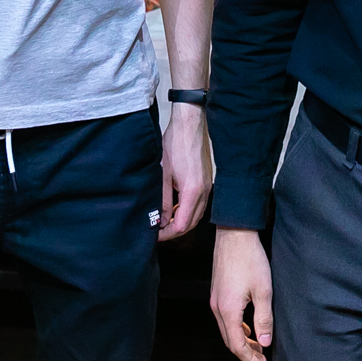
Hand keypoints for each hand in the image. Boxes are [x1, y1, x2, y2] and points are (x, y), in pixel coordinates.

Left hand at [158, 103, 209, 240]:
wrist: (190, 126)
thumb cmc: (175, 145)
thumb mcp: (163, 175)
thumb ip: (162, 201)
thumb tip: (159, 221)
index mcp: (193, 193)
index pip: (182, 225)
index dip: (167, 233)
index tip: (154, 234)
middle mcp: (204, 192)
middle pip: (191, 223)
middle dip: (174, 230)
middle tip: (157, 230)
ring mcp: (207, 187)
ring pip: (196, 215)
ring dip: (181, 220)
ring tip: (163, 220)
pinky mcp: (206, 181)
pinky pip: (199, 204)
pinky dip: (187, 210)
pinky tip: (174, 206)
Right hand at [210, 227, 272, 360]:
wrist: (234, 234)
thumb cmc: (250, 260)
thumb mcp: (264, 290)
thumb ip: (264, 318)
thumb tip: (264, 343)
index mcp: (228, 310)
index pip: (236, 345)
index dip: (249, 358)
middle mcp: (217, 307)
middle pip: (229, 340)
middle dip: (245, 353)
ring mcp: (215, 299)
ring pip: (226, 329)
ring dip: (241, 341)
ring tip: (257, 347)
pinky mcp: (217, 292)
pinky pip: (225, 318)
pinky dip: (237, 328)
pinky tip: (248, 328)